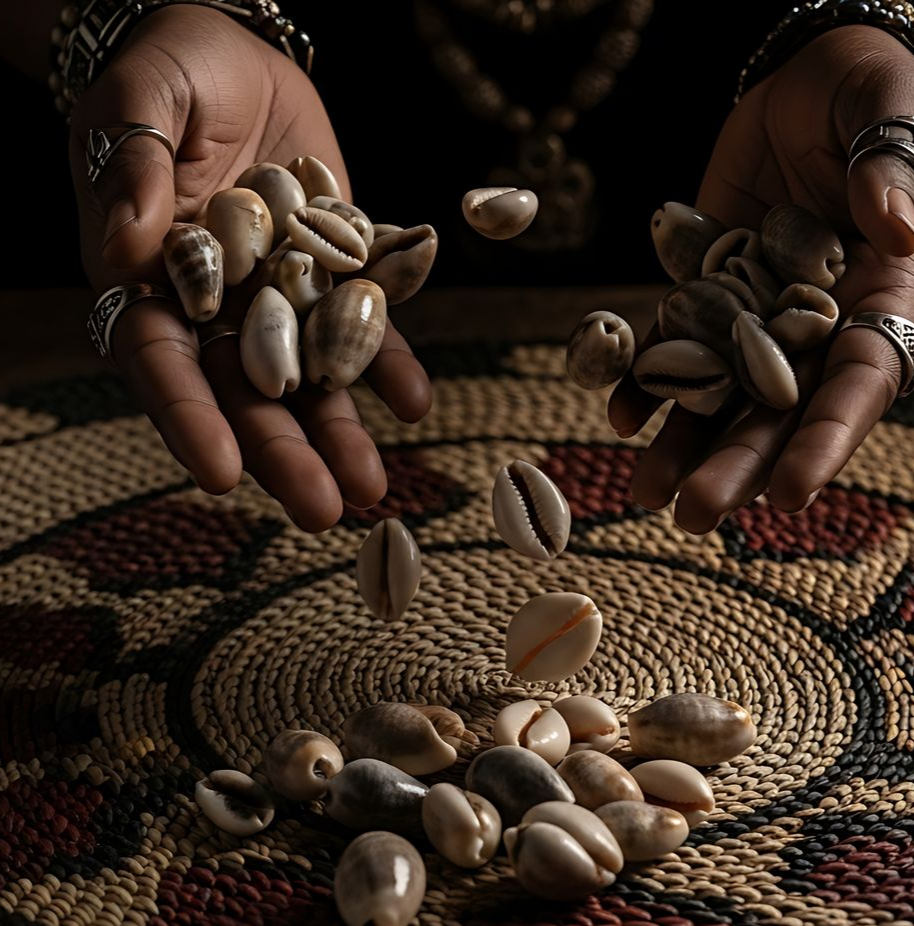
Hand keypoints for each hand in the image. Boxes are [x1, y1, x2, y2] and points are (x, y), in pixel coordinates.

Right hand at [70, 6, 430, 530]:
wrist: (237, 55)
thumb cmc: (169, 68)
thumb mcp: (143, 101)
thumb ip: (135, 168)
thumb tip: (127, 245)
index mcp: (148, 281)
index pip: (161, 362)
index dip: (187, 417)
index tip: (218, 474)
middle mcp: (214, 308)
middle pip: (243, 394)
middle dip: (281, 455)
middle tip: (322, 512)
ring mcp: (279, 299)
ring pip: (309, 380)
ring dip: (340, 435)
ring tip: (374, 487)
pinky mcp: (334, 277)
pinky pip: (365, 329)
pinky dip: (390, 364)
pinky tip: (415, 401)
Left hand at [610, 25, 913, 532]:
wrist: (810, 87)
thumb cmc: (874, 95)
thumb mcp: (889, 117)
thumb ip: (888, 172)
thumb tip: (889, 233)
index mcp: (881, 302)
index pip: (859, 384)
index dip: (826, 440)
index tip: (792, 495)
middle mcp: (817, 327)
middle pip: (779, 412)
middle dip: (737, 466)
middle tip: (693, 517)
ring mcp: (757, 317)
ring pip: (721, 396)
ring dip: (681, 447)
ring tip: (641, 494)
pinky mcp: (706, 294)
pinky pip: (673, 347)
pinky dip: (645, 382)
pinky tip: (617, 415)